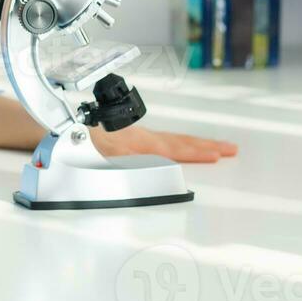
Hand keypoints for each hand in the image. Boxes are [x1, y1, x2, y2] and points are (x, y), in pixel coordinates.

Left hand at [90, 123, 237, 163]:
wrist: (70, 132)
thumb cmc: (86, 147)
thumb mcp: (108, 160)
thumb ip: (135, 165)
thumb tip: (158, 169)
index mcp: (143, 144)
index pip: (177, 149)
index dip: (199, 153)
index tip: (219, 156)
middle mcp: (145, 138)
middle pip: (183, 142)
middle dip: (209, 146)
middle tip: (231, 149)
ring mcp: (141, 136)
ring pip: (176, 139)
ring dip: (198, 143)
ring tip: (217, 147)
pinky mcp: (135, 138)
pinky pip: (166, 139)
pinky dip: (183, 142)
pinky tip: (186, 145)